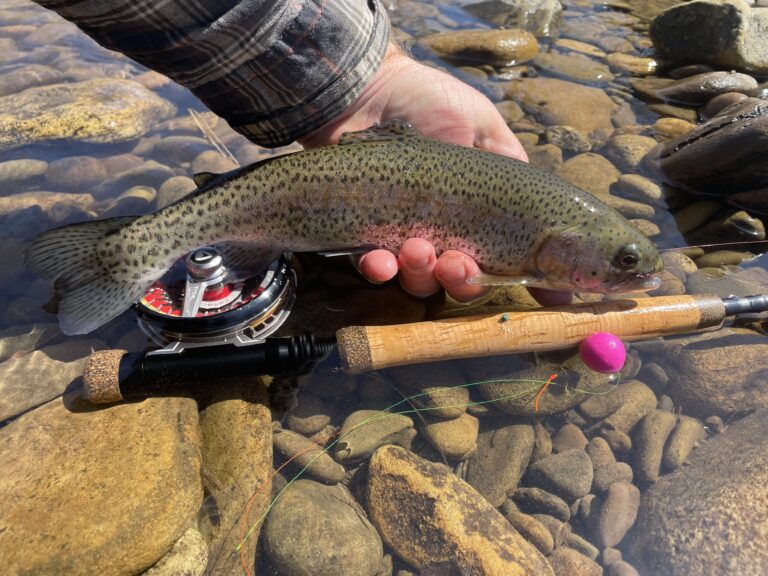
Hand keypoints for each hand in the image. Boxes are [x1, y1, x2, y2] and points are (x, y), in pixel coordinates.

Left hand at [300, 43, 552, 302]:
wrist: (365, 89)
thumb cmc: (427, 102)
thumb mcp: (482, 124)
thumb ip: (510, 162)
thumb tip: (548, 211)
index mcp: (474, 213)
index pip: (501, 257)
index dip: (519, 276)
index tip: (542, 293)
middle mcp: (442, 231)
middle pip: (461, 280)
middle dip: (464, 279)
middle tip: (457, 263)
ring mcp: (402, 236)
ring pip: (420, 282)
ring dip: (423, 275)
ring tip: (417, 249)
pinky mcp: (364, 236)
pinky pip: (376, 268)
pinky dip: (381, 270)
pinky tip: (383, 260)